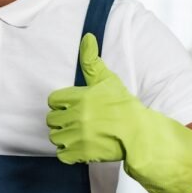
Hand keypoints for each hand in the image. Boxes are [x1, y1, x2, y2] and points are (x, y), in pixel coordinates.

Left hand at [47, 33, 191, 192]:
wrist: (140, 134)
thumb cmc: (124, 106)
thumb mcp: (108, 80)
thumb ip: (91, 61)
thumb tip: (87, 37)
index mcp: (80, 97)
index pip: (53, 100)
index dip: (62, 103)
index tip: (72, 107)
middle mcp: (77, 116)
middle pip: (52, 119)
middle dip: (62, 120)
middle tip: (77, 122)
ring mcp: (79, 136)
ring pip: (55, 137)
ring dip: (64, 137)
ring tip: (78, 135)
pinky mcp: (82, 154)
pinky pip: (62, 154)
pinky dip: (68, 153)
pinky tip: (79, 147)